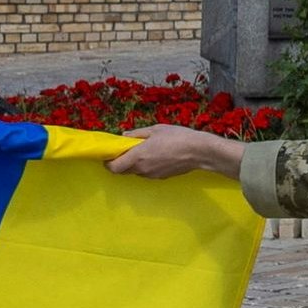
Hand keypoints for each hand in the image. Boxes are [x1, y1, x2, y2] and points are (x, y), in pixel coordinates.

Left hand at [107, 127, 245, 179]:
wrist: (200, 151)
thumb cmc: (177, 136)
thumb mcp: (156, 129)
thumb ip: (136, 134)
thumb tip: (124, 136)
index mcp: (137, 156)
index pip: (113, 167)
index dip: (108, 162)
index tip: (112, 154)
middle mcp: (142, 169)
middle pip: (122, 171)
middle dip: (121, 162)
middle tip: (129, 150)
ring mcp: (151, 175)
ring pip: (135, 172)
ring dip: (135, 164)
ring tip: (146, 152)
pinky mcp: (161, 177)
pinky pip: (147, 173)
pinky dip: (146, 166)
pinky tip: (158, 157)